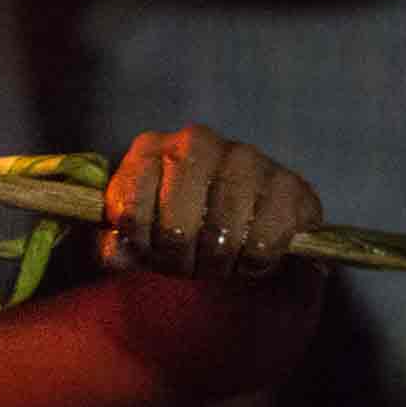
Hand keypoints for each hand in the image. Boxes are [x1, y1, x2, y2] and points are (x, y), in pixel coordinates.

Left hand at [101, 125, 321, 278]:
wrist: (240, 224)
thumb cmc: (173, 226)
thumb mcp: (134, 236)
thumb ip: (116, 245)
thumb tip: (116, 252)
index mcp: (149, 150)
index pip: (130, 213)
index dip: (139, 246)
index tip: (147, 251)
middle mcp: (197, 142)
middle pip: (177, 230)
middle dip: (178, 260)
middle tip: (186, 263)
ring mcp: (246, 156)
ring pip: (221, 236)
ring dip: (216, 264)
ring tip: (215, 260)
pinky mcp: (289, 183)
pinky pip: (265, 243)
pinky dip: (253, 263)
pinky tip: (247, 256)